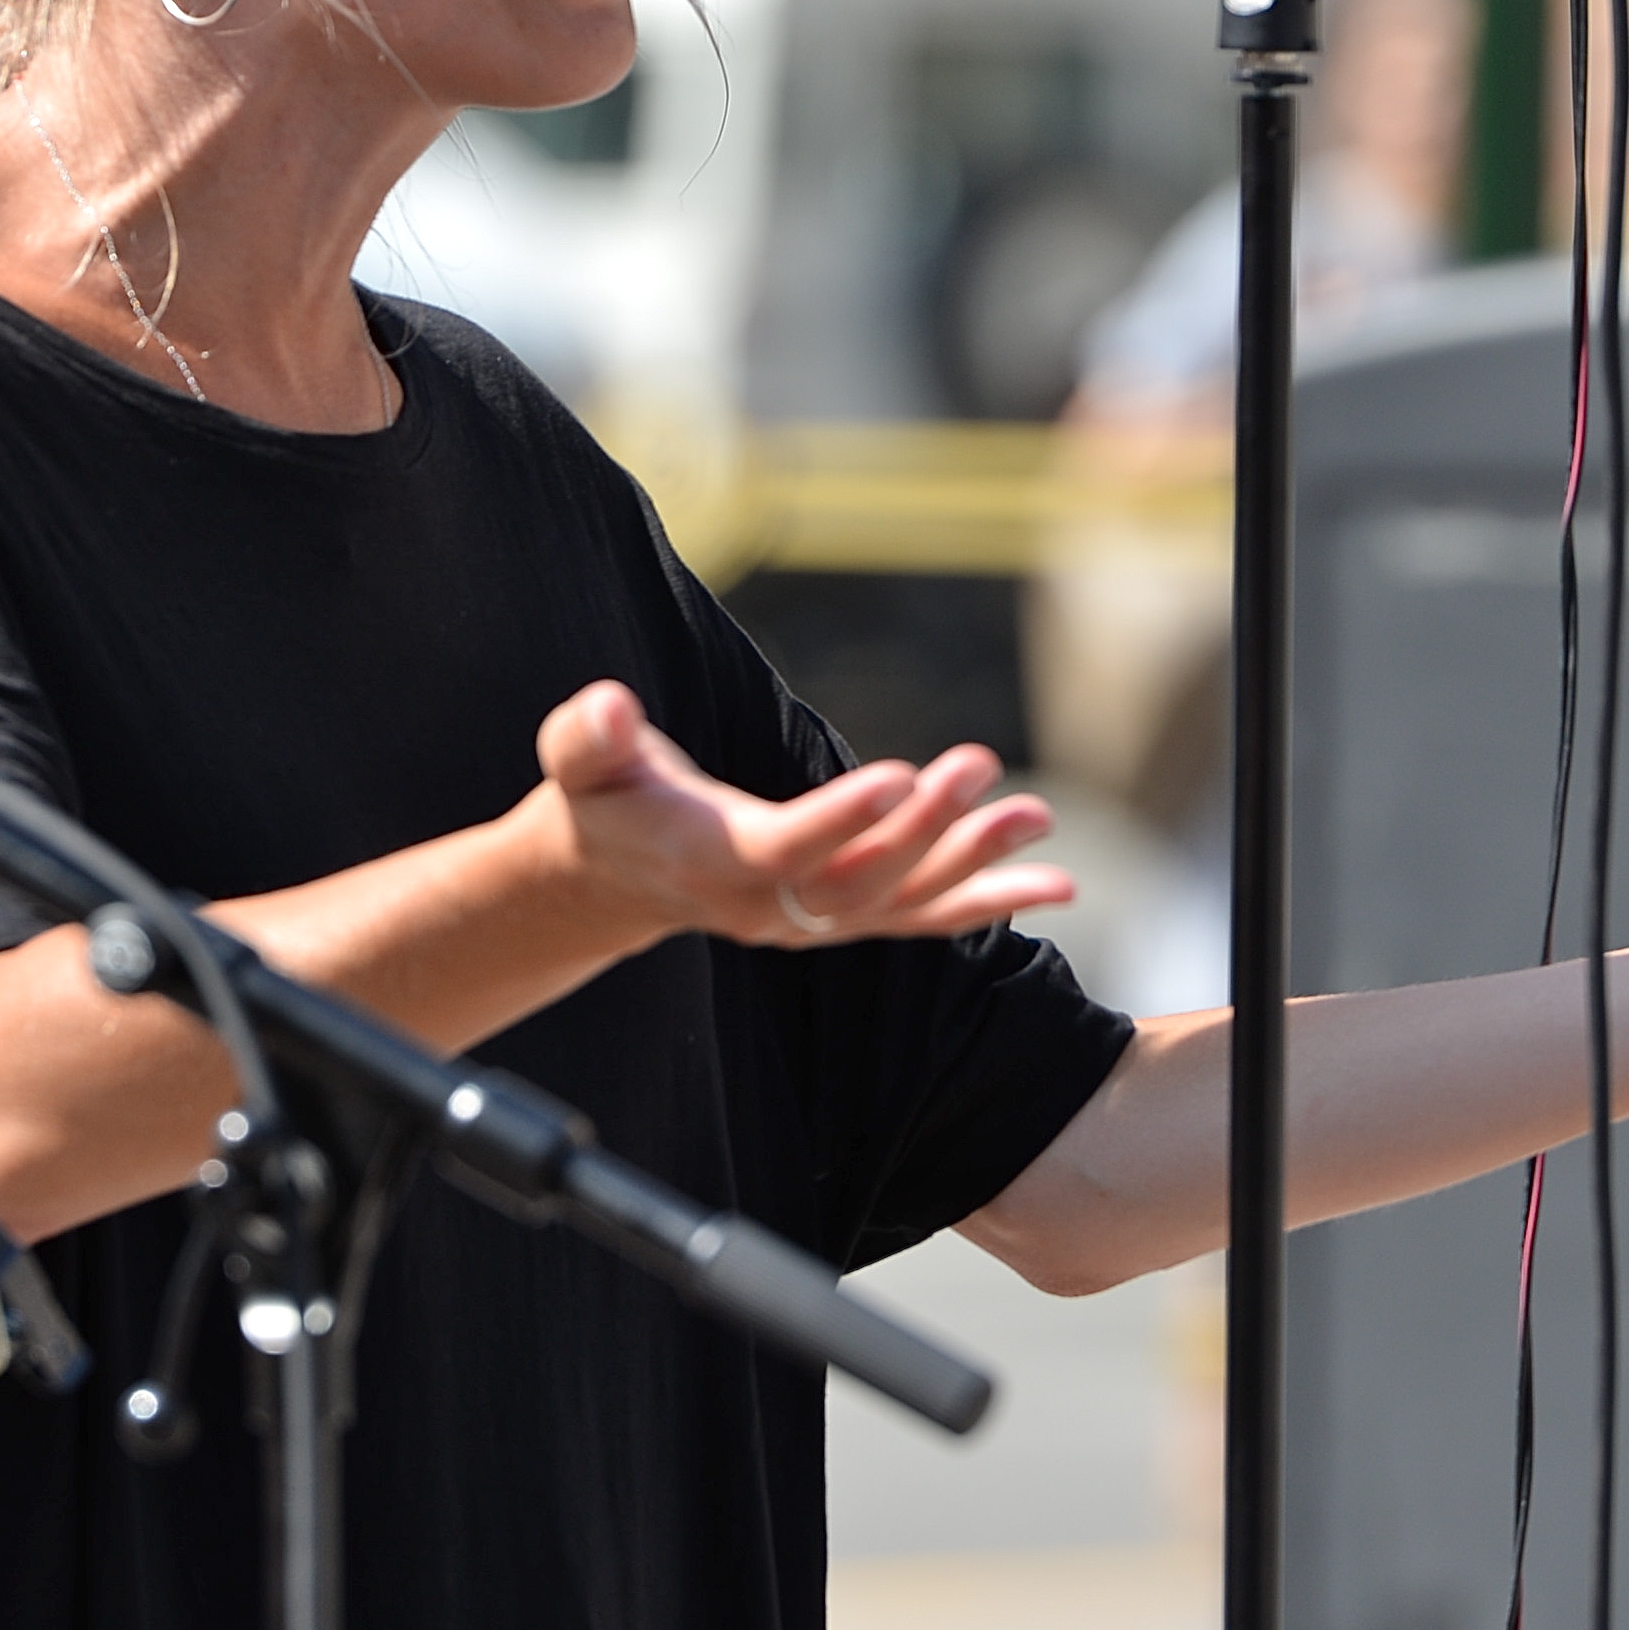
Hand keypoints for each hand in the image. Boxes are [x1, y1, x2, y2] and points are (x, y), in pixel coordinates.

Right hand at [533, 679, 1071, 953]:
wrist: (611, 871)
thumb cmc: (601, 797)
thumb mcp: (576, 758)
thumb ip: (588, 735)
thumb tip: (605, 709)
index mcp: (710, 861)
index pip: (784, 849)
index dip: (840, 820)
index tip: (899, 775)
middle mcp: (768, 907)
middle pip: (859, 879)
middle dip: (925, 830)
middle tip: (978, 769)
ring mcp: (809, 920)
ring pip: (902, 901)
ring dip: (974, 863)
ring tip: (1037, 817)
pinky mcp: (839, 916)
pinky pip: (921, 917)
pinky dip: (986, 901)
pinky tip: (1052, 882)